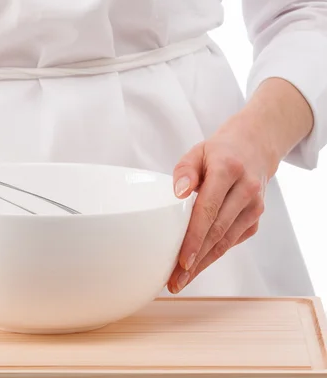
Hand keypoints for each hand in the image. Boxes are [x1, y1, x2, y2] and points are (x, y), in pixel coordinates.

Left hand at [166, 120, 272, 293]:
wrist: (254, 149)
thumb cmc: (218, 153)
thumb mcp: (197, 152)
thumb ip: (184, 170)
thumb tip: (178, 192)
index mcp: (228, 170)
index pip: (209, 209)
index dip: (195, 237)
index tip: (182, 260)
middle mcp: (246, 190)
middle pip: (217, 231)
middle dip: (195, 260)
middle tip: (174, 281)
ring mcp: (254, 207)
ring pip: (226, 242)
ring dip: (203, 264)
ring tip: (180, 281)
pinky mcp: (255, 220)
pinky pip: (231, 242)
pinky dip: (212, 256)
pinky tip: (195, 268)